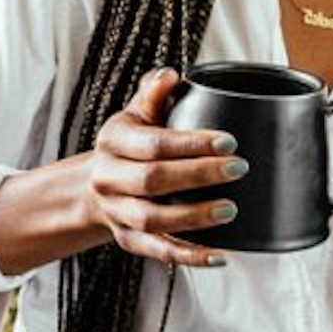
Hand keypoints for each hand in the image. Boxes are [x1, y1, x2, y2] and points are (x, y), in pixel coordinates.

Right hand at [85, 67, 245, 268]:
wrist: (93, 187)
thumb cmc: (127, 144)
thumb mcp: (134, 115)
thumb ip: (153, 95)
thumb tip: (170, 74)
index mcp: (112, 141)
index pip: (153, 144)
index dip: (191, 144)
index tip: (229, 141)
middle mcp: (108, 179)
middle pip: (152, 181)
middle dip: (199, 175)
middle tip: (239, 169)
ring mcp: (116, 213)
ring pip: (153, 220)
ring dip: (194, 217)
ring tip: (230, 210)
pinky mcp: (127, 240)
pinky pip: (157, 252)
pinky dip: (189, 257)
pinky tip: (219, 255)